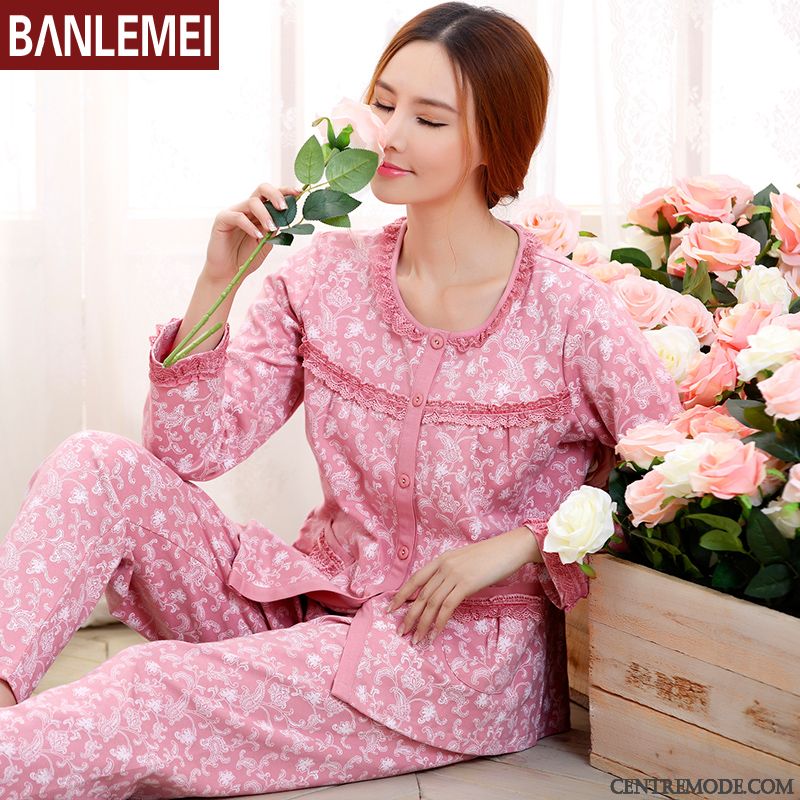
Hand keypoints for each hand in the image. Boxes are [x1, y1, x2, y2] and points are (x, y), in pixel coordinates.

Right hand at [203, 181, 302, 284]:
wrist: (229, 273)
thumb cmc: (247, 258)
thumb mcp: (266, 243)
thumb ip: (274, 229)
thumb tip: (286, 217)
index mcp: (258, 212)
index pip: (271, 195)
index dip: (284, 191)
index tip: (298, 192)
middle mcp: (246, 208)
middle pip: (261, 189)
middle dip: (276, 195)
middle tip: (283, 208)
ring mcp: (233, 212)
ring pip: (252, 202)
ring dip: (265, 215)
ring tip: (270, 228)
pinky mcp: (222, 220)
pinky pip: (238, 217)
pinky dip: (250, 226)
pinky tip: (257, 236)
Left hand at [385, 528, 535, 644]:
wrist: (509, 548)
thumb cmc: (490, 556)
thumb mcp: (464, 561)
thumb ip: (450, 573)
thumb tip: (441, 591)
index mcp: (441, 559)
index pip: (415, 579)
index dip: (401, 595)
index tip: (390, 609)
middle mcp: (444, 566)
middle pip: (421, 595)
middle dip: (409, 616)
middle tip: (401, 632)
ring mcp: (454, 574)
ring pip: (431, 603)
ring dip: (422, 624)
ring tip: (416, 640)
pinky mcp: (466, 584)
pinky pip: (447, 607)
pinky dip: (439, 622)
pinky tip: (435, 634)